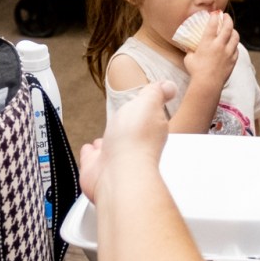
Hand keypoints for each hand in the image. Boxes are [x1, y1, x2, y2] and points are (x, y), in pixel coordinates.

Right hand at [78, 80, 176, 201]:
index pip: (150, 117)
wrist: (118, 174)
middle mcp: (134, 146)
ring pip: (111, 147)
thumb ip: (156, 93)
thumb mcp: (148, 104)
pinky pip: (92, 160)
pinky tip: (90, 151)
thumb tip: (169, 86)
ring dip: (107, 141)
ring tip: (105, 136)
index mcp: (150, 129)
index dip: (147, 111)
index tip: (144, 106)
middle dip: (124, 127)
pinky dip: (90, 155)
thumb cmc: (135, 141)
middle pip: (129, 133)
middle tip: (122, 120)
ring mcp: (115, 159)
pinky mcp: (97, 169)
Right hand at [181, 12, 238, 91]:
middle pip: (227, 27)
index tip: (215, 13)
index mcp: (207, 42)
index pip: (213, 24)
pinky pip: (236, 49)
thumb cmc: (196, 71)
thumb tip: (188, 47)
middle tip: (226, 16)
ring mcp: (228, 52)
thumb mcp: (189, 58)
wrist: (208, 84)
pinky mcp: (233, 60)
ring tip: (231, 29)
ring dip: (233, 30)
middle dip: (227, 19)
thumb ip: (190, 50)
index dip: (214, 16)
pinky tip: (232, 44)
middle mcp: (219, 45)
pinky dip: (234, 44)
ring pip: (235, 37)